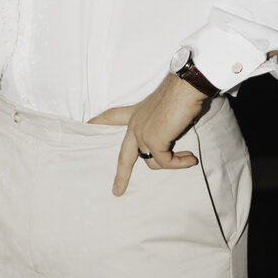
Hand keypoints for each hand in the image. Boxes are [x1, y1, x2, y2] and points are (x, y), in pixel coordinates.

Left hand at [89, 74, 205, 195]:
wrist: (185, 87)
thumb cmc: (180, 92)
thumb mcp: (164, 108)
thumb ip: (160, 122)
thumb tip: (168, 137)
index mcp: (136, 112)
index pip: (112, 116)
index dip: (99, 121)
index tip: (86, 124)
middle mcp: (136, 123)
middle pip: (124, 155)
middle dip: (122, 175)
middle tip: (117, 190)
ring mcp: (142, 133)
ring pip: (152, 161)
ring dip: (172, 163)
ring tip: (188, 158)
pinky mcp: (153, 141)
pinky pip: (166, 162)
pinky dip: (179, 163)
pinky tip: (191, 159)